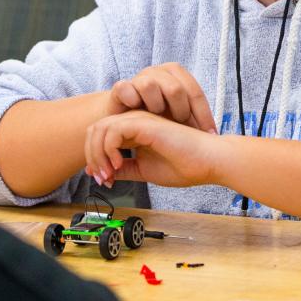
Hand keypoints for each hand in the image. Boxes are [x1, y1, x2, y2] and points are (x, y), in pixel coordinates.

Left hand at [85, 110, 222, 188]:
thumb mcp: (144, 170)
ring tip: (110, 172)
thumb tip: (102, 174)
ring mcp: (140, 120)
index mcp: (135, 131)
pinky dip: (109, 149)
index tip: (104, 180)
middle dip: (92, 156)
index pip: (100, 136)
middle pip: (94, 129)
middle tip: (103, 177)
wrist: (208, 162)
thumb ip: (124, 169)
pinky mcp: (146, 124)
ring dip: (98, 154)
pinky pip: (113, 130)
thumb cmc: (185, 165)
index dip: (95, 158)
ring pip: (100, 127)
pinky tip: (118, 163)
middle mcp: (135, 122)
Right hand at [105, 62, 217, 132]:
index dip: (203, 115)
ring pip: (150, 85)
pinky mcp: (120, 86)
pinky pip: (126, 89)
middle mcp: (159, 71)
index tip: (208, 134)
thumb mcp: (177, 115)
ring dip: (156, 106)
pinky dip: (133, 101)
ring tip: (156, 121)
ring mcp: (139, 77)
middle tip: (179, 127)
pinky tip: (137, 114)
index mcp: (177, 74)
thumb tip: (214, 136)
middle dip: (180, 112)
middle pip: (175, 89)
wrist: (124, 116)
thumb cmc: (155, 116)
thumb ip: (192, 119)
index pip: (195, 93)